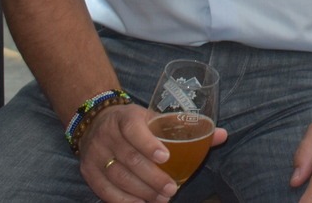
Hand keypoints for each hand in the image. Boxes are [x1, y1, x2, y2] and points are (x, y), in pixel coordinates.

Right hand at [79, 104, 227, 202]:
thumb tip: (223, 135)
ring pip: (117, 177)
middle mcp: (107, 134)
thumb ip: (188, 128)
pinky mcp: (88, 171)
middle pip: (129, 159)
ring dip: (141, 192)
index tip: (166, 158)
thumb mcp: (157, 118)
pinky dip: (123, 201)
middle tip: (172, 189)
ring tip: (161, 199)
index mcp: (126, 118)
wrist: (97, 121)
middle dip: (152, 177)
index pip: (134, 130)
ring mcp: (95, 153)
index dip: (149, 144)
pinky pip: (104, 190)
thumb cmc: (136, 123)